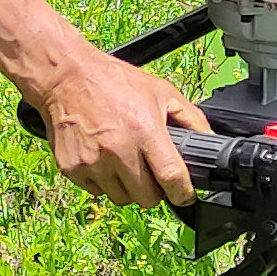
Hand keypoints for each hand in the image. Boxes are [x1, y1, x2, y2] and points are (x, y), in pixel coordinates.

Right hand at [17, 43, 205, 206]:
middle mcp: (119, 150)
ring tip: (125, 162)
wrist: (66, 77)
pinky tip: (104, 160)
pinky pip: (97, 191)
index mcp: (145, 131)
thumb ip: (190, 118)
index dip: (183, 193)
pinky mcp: (72, 168)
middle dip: (154, 190)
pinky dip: (104, 183)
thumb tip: (209, 140)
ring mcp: (93, 162)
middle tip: (150, 172)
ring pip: (122, 198)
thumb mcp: (161, 92)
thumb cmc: (115, 82)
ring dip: (128, 188)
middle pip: (147, 198)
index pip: (172, 178)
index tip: (185, 195)